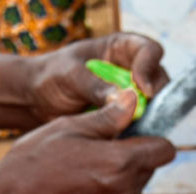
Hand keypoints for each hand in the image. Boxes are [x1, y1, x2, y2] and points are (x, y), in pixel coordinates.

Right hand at [0, 90, 174, 193]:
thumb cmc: (34, 161)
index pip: (165, 150)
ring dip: (122, 176)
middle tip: (104, 146)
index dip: (153, 137)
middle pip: (150, 169)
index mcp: (120, 163)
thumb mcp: (70, 128)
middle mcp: (123, 192)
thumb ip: (109, 116)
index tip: (135, 132)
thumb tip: (133, 100)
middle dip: (135, 155)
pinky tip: (82, 185)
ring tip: (88, 166)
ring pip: (135, 187)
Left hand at [23, 33, 168, 123]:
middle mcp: (131, 70)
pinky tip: (125, 142)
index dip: (149, 68)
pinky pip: (138, 125)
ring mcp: (129, 95)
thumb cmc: (51, 76)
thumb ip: (96, 85)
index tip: (143, 89)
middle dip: (154, 99)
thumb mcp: (70, 76)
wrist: (36, 100)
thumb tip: (124, 98)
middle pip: (158, 81)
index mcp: (121, 49)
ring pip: (152, 106)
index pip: (149, 52)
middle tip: (141, 115)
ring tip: (132, 131)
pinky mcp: (124, 117)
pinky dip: (135, 133)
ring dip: (147, 119)